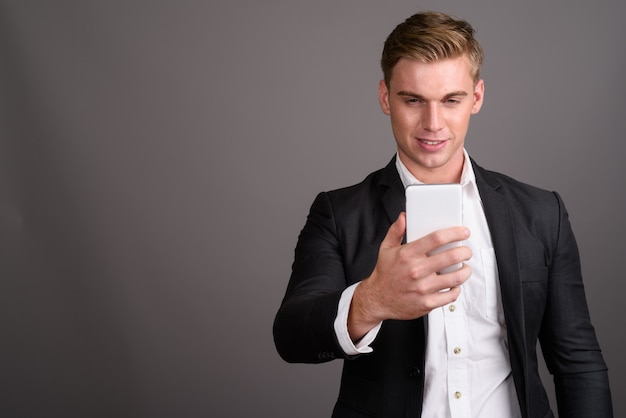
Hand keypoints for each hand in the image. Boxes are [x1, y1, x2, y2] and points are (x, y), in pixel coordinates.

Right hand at [348, 212, 471, 340]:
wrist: (377, 299)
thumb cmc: (384, 274)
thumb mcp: (386, 248)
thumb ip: (396, 231)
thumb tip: (404, 217)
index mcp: (408, 254)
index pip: (437, 239)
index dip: (454, 233)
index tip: (463, 232)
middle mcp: (416, 270)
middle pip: (451, 257)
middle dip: (465, 252)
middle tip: (466, 251)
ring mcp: (423, 288)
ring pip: (456, 277)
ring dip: (465, 271)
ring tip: (464, 268)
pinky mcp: (427, 303)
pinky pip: (450, 295)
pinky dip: (456, 289)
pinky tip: (454, 284)